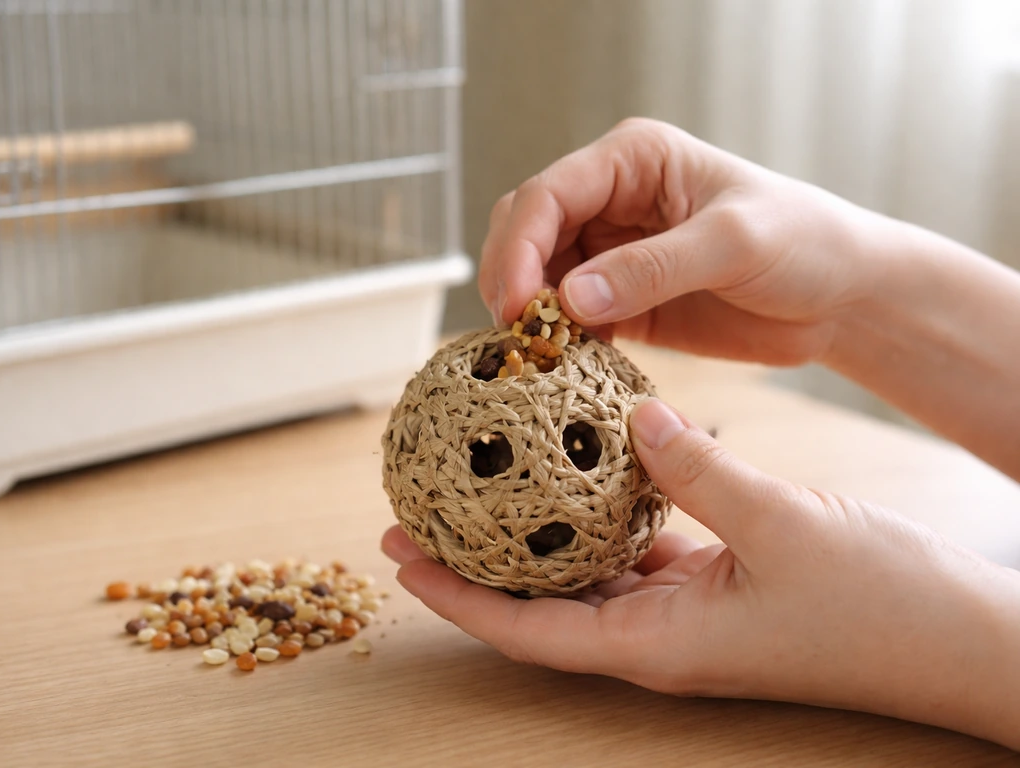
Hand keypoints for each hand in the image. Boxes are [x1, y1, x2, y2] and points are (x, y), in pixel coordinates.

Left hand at [382, 398, 1019, 749]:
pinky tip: (585, 467)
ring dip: (535, 534)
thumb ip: (699, 469)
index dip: (458, 597)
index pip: (529, 630)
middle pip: (540, 605)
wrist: (961, 641)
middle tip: (424, 511)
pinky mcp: (715, 582)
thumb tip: (634, 417)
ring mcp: (687, 611)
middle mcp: (660, 634)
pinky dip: (604, 512)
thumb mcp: (784, 525)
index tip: (402, 555)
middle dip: (477, 564)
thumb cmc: (882, 608)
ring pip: (586, 572)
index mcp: (661, 643)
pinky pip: (639, 546)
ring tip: (487, 483)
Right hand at [478, 117, 885, 365]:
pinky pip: (570, 320)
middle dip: (513, 279)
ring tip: (536, 356)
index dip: (521, 246)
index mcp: (632, 161)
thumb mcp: (734, 244)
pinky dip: (559, 343)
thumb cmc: (804, 242)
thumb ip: (652, 268)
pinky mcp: (623, 302)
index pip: (548, 194)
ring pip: (539, 279)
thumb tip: (570, 298)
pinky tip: (565, 367)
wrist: (841, 297)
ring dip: (530, 316)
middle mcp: (612, 201)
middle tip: (516, 334)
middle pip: (527, 232)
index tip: (517, 303)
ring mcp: (613, 253)